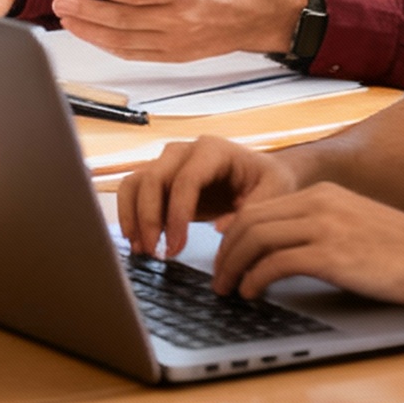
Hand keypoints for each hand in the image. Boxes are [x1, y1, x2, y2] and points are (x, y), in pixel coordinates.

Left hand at [52, 0, 307, 60]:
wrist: (259, 16)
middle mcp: (178, 19)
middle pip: (124, 20)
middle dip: (88, 12)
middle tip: (59, 2)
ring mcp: (175, 41)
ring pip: (125, 41)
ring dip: (92, 32)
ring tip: (66, 19)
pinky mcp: (174, 55)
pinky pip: (135, 54)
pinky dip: (109, 47)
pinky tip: (91, 35)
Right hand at [115, 135, 303, 259]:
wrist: (259, 173)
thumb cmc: (268, 180)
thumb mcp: (275, 192)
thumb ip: (251, 210)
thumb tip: (220, 229)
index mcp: (212, 150)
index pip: (185, 180)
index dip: (177, 214)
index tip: (177, 247)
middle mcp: (183, 151)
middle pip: (153, 178)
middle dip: (150, 219)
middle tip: (155, 252)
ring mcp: (167, 162)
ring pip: (135, 182)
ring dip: (133, 216)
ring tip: (142, 249)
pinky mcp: (159, 177)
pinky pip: (133, 190)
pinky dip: (129, 214)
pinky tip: (137, 239)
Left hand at [212, 182, 403, 307]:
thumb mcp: (354, 225)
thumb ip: (319, 228)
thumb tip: (282, 251)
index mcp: (321, 195)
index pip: (259, 209)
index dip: (233, 235)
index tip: (223, 256)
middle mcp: (318, 203)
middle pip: (249, 221)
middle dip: (224, 252)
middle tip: (217, 278)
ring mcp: (324, 227)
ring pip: (255, 238)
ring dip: (233, 267)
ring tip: (227, 289)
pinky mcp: (332, 255)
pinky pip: (276, 262)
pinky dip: (256, 278)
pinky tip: (252, 293)